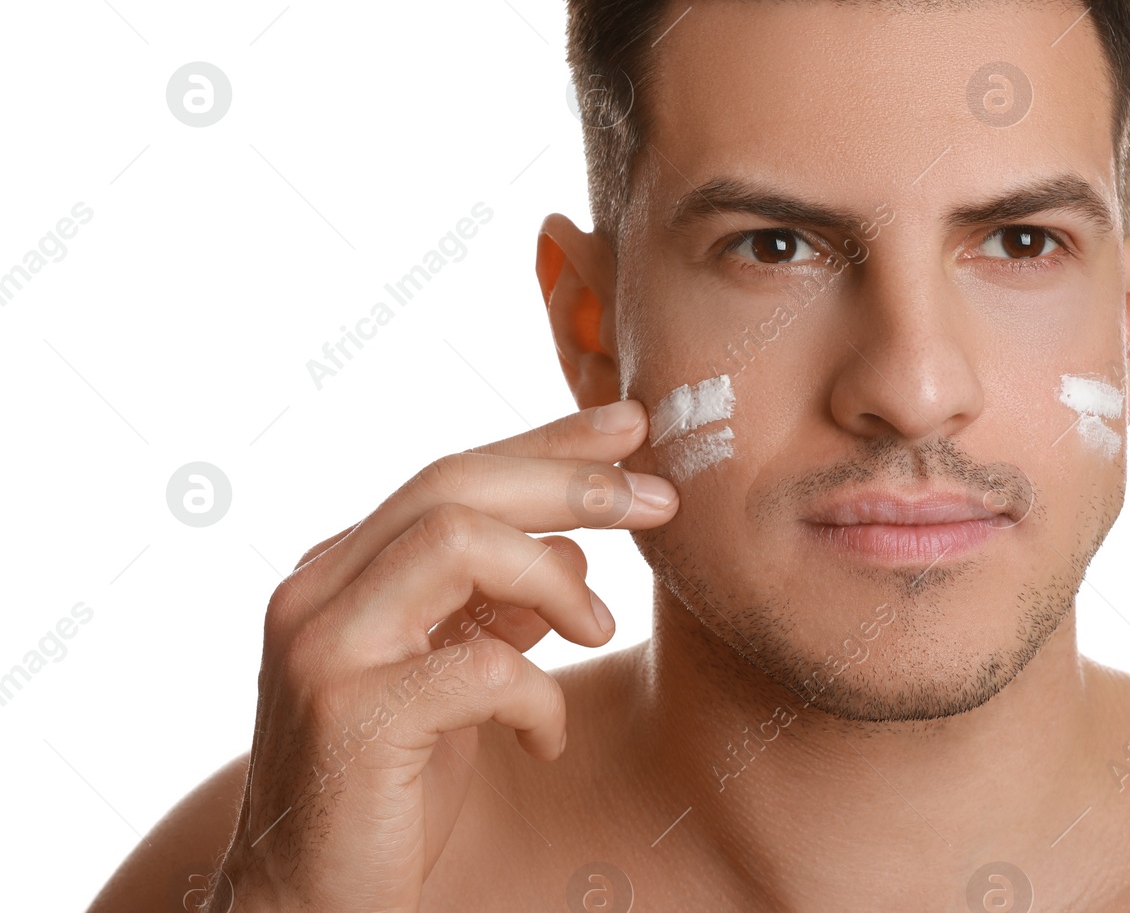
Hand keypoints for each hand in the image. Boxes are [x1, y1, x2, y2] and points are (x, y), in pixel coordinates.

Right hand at [213, 399, 674, 912]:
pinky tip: (546, 739)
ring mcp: (323, 650)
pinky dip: (538, 695)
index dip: (548, 440)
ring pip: (455, 543)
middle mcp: (316, 592)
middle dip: (572, 480)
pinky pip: (479, 666)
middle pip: (454, 484)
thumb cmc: (392, 788)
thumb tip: (576, 546)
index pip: (452, 473)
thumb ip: (494, 602)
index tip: (631, 423)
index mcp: (341, 570)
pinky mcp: (348, 719)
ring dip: (554, 575)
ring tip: (598, 629)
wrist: (312, 909)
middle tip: (660, 500)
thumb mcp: (452, 674)